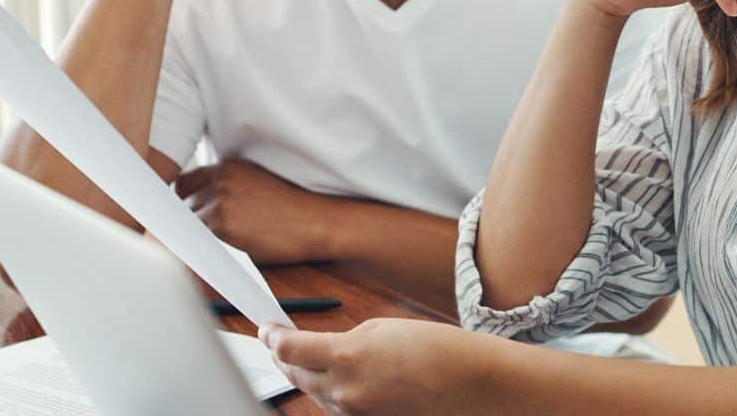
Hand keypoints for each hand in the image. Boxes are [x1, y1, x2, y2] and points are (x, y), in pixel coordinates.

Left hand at [176, 159, 337, 263]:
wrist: (314, 222)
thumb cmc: (290, 207)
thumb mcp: (255, 182)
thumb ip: (226, 186)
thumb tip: (196, 204)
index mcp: (226, 168)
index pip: (184, 183)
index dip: (185, 202)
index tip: (190, 215)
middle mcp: (219, 183)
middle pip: (183, 207)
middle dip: (192, 222)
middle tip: (210, 235)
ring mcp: (219, 205)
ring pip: (189, 228)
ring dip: (200, 238)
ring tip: (224, 245)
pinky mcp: (223, 229)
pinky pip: (199, 244)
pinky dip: (206, 251)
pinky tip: (225, 252)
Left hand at [261, 319, 501, 414]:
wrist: (471, 385)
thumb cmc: (436, 350)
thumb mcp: (383, 329)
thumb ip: (345, 339)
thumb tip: (323, 348)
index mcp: (347, 357)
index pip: (289, 349)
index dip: (272, 337)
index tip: (266, 328)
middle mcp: (345, 391)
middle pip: (295, 374)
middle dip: (284, 356)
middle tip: (276, 341)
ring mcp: (356, 413)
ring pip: (315, 393)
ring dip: (307, 374)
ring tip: (304, 357)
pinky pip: (337, 406)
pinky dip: (332, 391)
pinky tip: (338, 378)